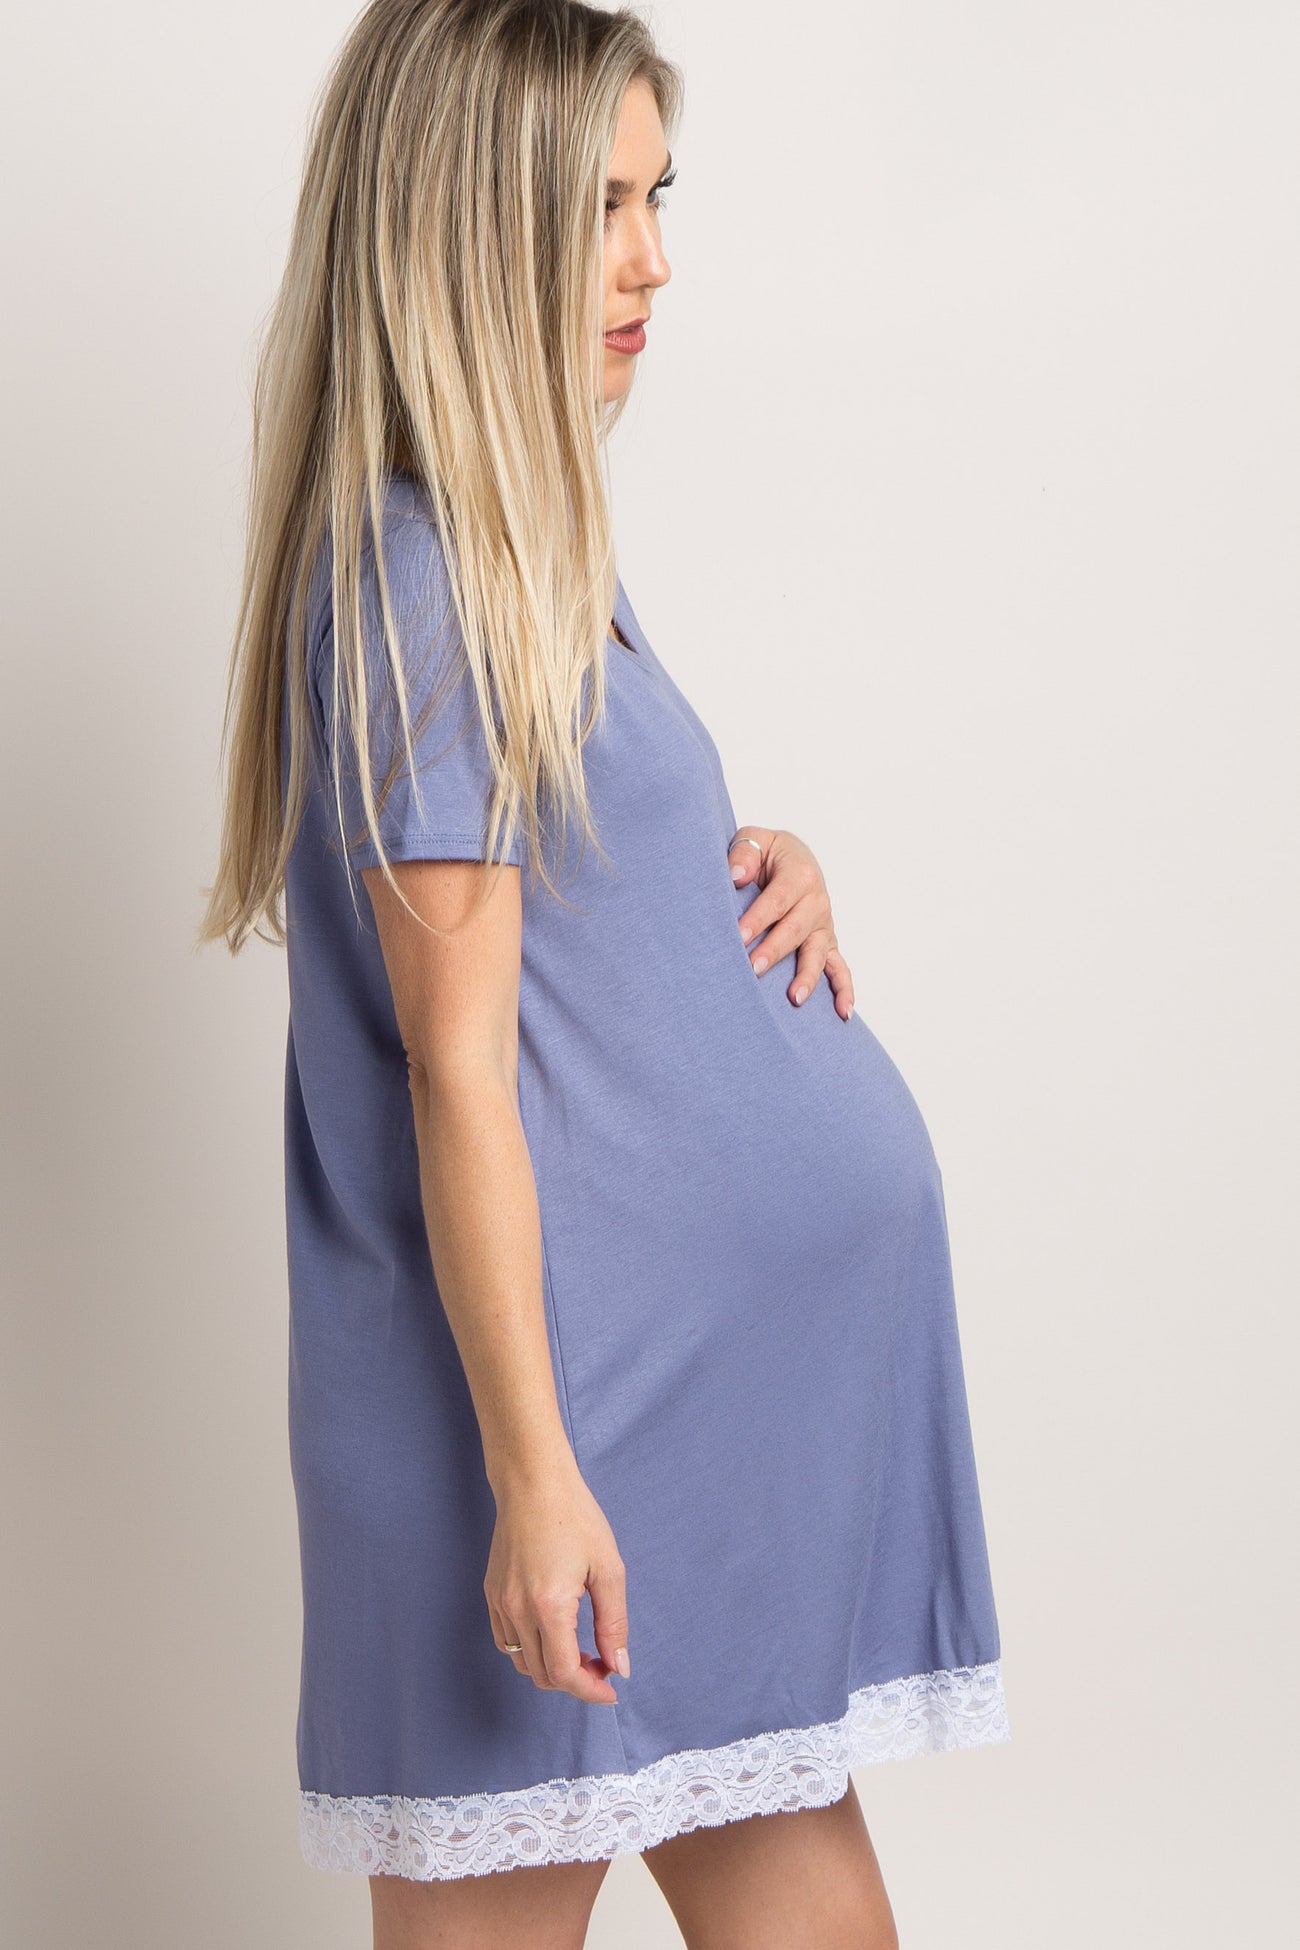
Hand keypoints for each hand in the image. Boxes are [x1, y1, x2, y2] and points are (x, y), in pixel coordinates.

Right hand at [484, 1457, 630, 1702]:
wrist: (533, 1482)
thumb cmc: (575, 1517)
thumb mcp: (608, 1569)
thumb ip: (614, 1623)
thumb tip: (620, 1665)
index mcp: (548, 1607)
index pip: (564, 1673)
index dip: (590, 1690)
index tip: (611, 1689)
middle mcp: (517, 1610)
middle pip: (542, 1674)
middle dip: (576, 1680)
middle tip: (603, 1664)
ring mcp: (499, 1602)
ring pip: (522, 1662)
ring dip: (552, 1668)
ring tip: (581, 1650)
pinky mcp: (492, 1593)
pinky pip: (506, 1641)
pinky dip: (530, 1651)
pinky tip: (554, 1633)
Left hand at [727, 826, 854, 1019]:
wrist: (792, 859)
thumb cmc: (768, 854)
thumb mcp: (755, 841)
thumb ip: (745, 853)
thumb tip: (737, 876)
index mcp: (800, 874)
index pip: (777, 900)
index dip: (758, 919)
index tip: (738, 936)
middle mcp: (817, 901)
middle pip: (795, 930)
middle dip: (774, 951)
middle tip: (753, 969)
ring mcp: (824, 925)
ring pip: (817, 953)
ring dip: (807, 976)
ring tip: (794, 998)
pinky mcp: (827, 942)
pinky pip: (839, 968)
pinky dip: (844, 990)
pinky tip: (843, 1012)